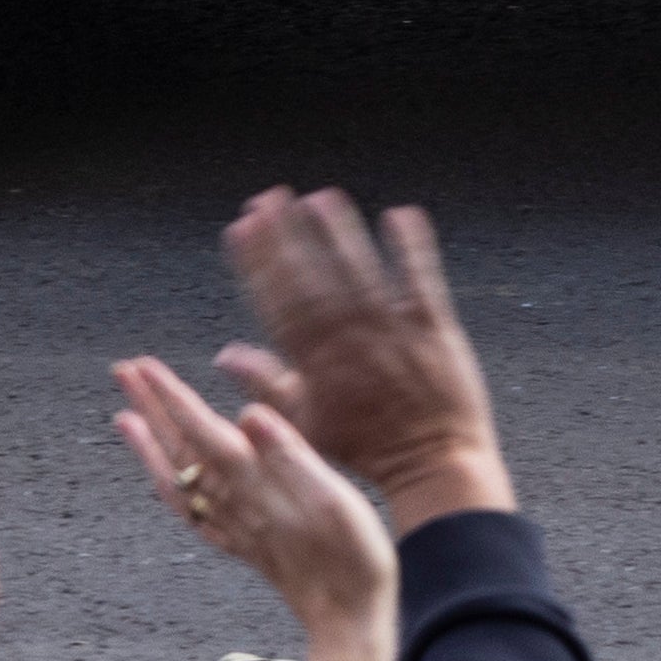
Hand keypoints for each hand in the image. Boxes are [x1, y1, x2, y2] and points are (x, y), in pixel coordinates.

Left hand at [113, 350, 402, 660]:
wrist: (350, 623)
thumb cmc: (354, 562)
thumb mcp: (337, 501)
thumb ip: (292, 456)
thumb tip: (249, 415)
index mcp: (259, 487)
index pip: (204, 432)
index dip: (173, 399)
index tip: (144, 367)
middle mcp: (238, 505)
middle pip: (182, 450)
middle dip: (151, 409)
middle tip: (124, 372)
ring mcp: (236, 527)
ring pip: (179, 480)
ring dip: (151, 444)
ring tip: (126, 417)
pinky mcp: (243, 546)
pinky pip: (191, 513)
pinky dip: (169, 489)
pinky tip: (162, 482)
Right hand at [223, 189, 520, 526]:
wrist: (433, 463)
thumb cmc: (366, 447)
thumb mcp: (305, 424)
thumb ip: (266, 383)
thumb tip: (225, 355)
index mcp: (316, 365)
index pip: (278, 304)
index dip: (257, 263)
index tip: (241, 227)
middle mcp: (351, 343)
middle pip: (312, 280)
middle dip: (287, 236)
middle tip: (269, 197)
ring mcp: (394, 332)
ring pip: (361, 273)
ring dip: (340, 234)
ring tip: (321, 198)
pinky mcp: (435, 328)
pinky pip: (421, 280)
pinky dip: (410, 247)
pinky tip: (400, 214)